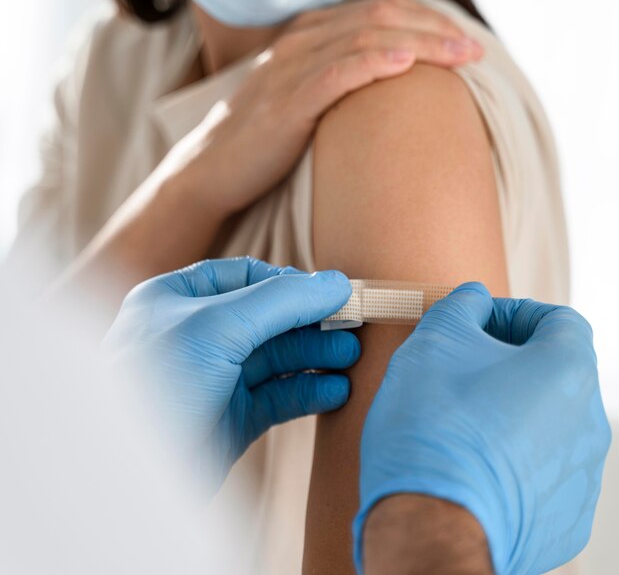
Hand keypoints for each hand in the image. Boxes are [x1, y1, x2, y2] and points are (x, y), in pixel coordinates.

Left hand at [104, 257, 359, 493]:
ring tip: (352, 356)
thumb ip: (281, 301)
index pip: (245, 277)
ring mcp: (215, 378)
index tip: (330, 291)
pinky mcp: (231, 419)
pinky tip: (336, 391)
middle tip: (355, 323)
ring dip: (316, 355)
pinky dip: (308, 391)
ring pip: (277, 359)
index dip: (290, 282)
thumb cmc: (154, 387)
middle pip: (268, 318)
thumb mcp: (216, 327)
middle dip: (311, 321)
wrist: (125, 478)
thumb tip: (335, 282)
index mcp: (177, 299)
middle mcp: (197, 336)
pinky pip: (278, 397)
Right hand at [166, 0, 482, 214]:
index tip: (463, 43)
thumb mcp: (302, 100)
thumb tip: (385, 93)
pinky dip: (375, 64)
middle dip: (436, 30)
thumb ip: (337, 84)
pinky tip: (407, 64)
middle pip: (381, 18)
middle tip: (476, 50)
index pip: (378, 13)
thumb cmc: (262, 141)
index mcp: (308, 38)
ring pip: (367, 40)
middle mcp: (301, 44)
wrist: (212, 170)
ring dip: (422, 44)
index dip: (426, 21)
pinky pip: (337, 74)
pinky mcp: (287, 104)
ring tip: (462, 57)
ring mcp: (292, 71)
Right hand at [355, 283, 610, 574]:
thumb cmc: (433, 426)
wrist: (430, 522)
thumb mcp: (435, 340)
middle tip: (461, 367)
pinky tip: (471, 461)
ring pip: (548, 423)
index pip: (559, 320)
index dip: (515, 312)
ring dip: (510, 409)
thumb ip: (462, 306)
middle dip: (509, 360)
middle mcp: (589, 424)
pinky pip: (541, 471)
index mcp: (567, 372)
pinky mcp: (564, 519)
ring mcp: (581, 477)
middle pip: (555, 373)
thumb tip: (474, 300)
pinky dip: (512, 457)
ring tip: (460, 417)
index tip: (479, 323)